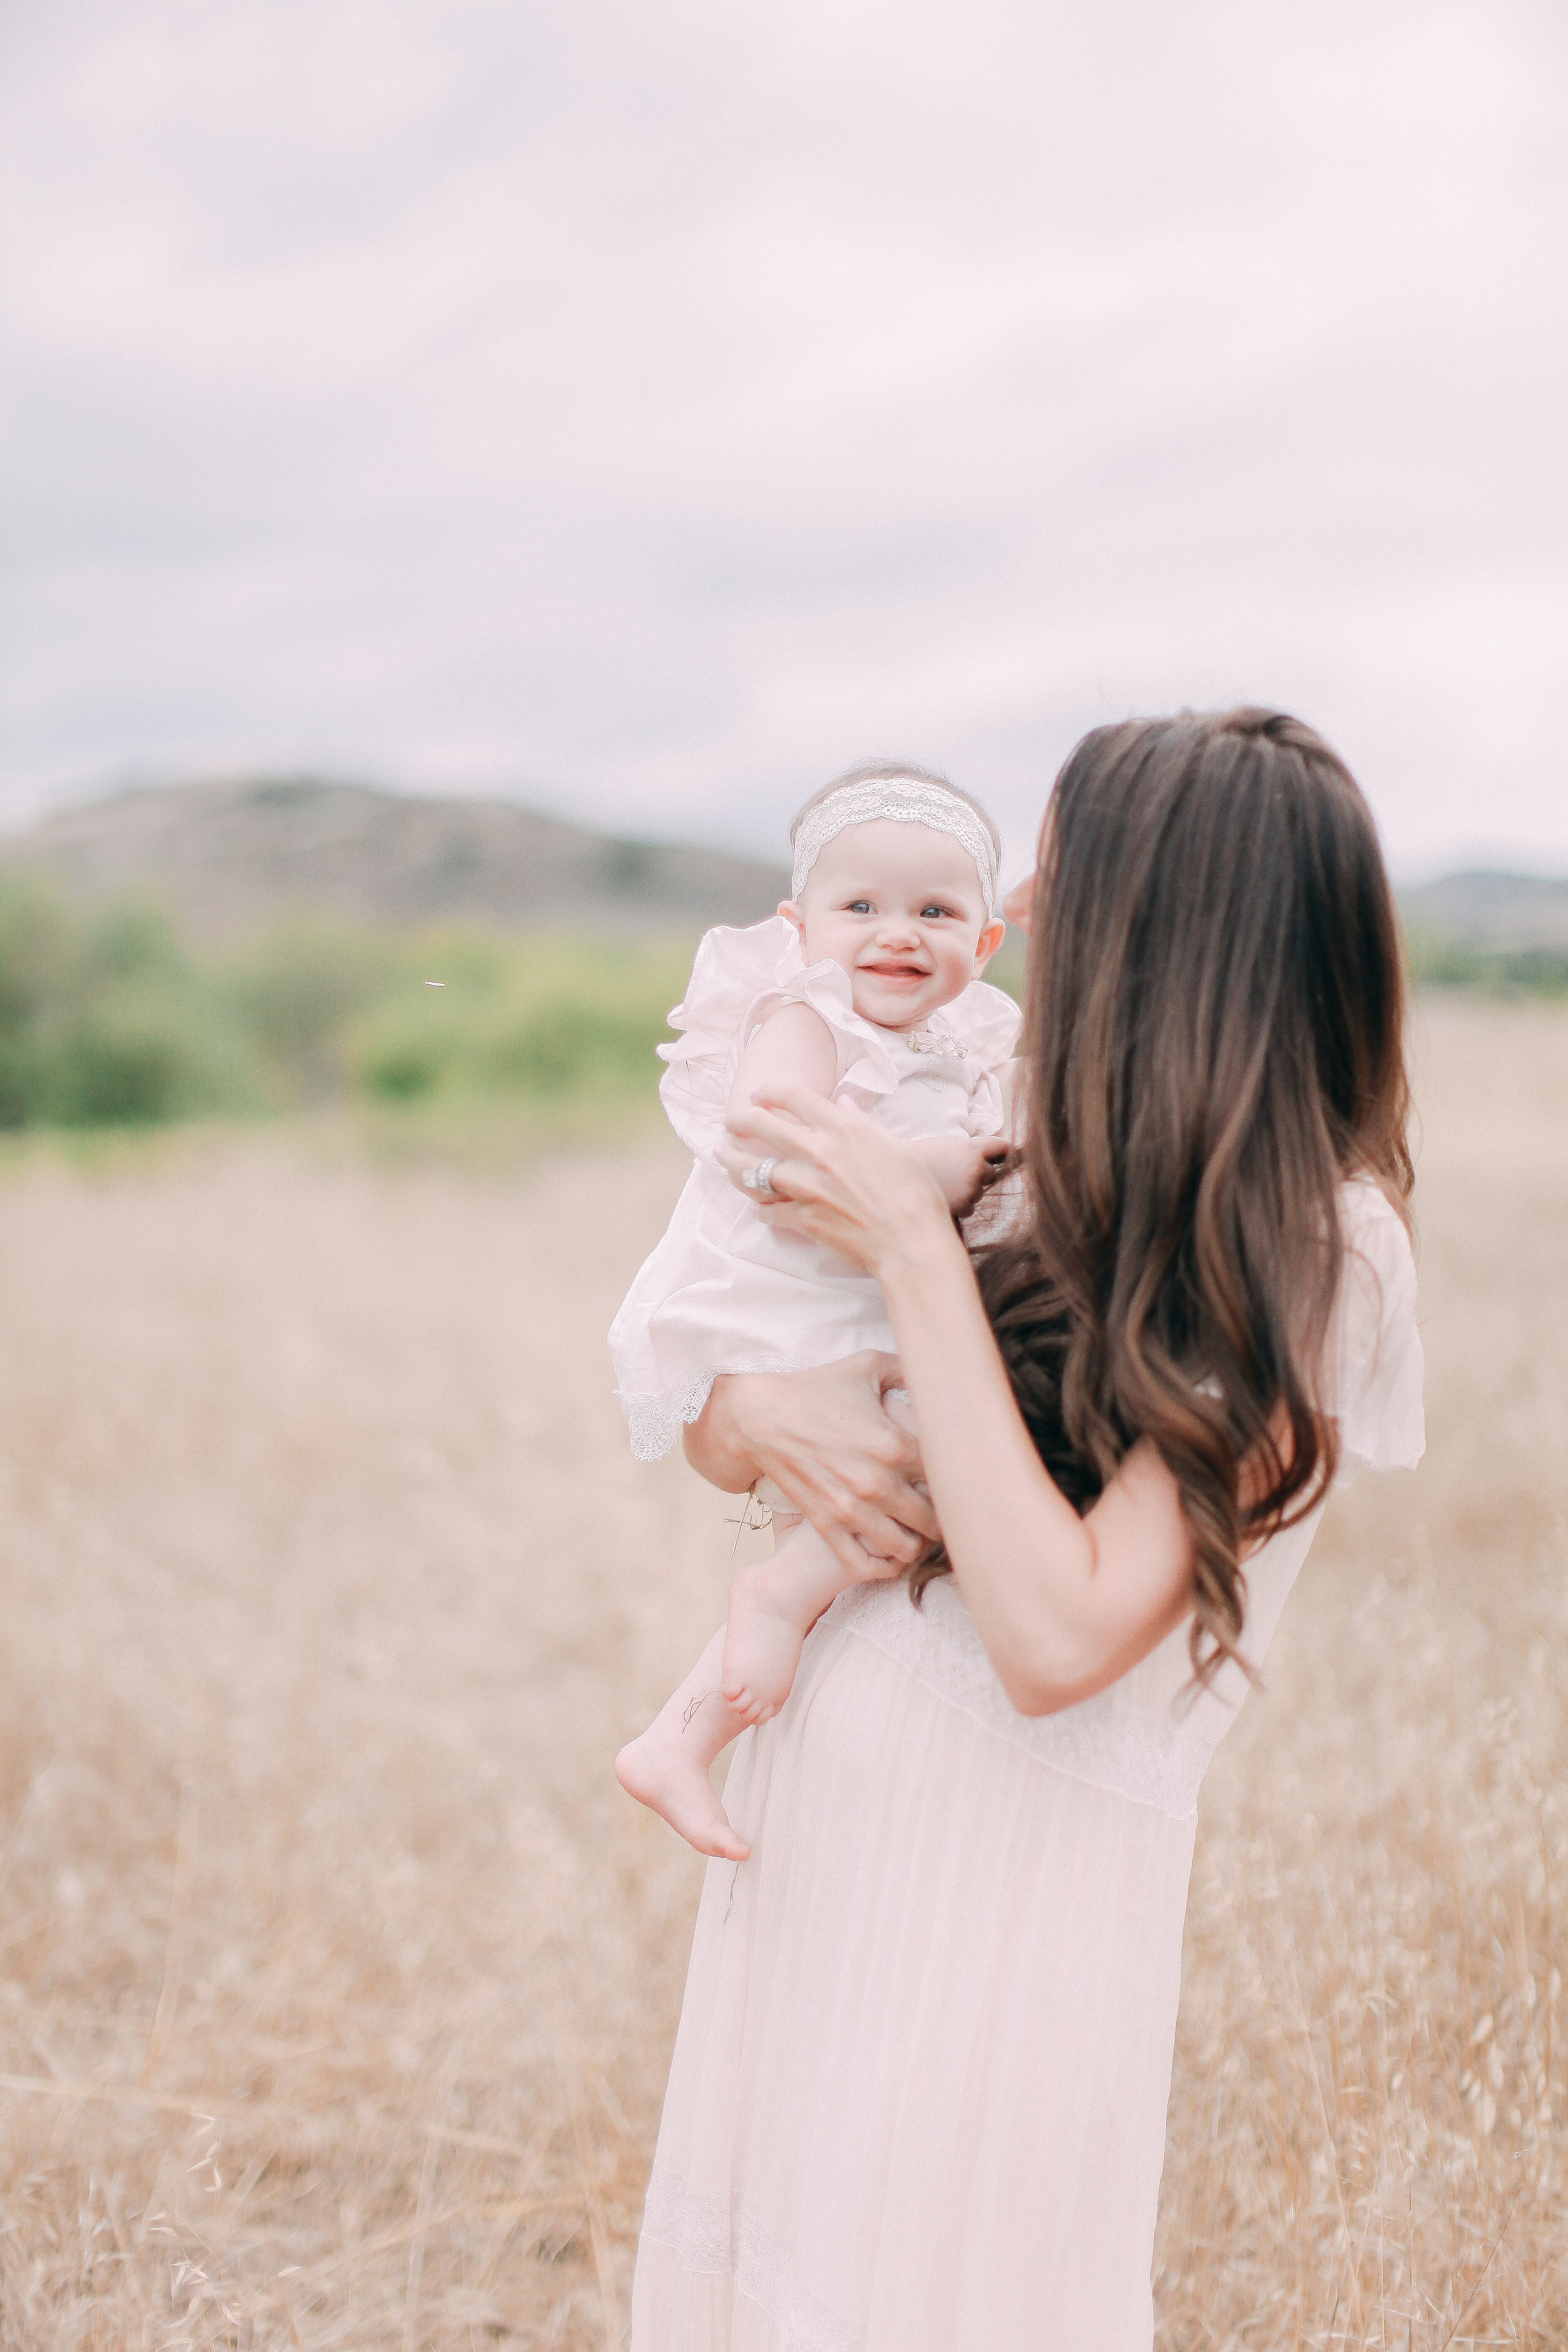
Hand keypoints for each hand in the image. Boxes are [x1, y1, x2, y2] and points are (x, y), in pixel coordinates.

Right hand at [683, 1352, 938, 1576]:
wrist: (758, 1417)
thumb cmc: (815, 1389)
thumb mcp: (867, 1366)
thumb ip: (911, 1369)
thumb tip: (940, 1372)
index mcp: (893, 1445)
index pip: (949, 1477)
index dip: (959, 1479)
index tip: (957, 1477)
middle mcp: (876, 1483)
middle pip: (935, 1520)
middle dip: (945, 1518)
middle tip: (946, 1511)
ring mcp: (850, 1509)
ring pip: (905, 1548)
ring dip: (919, 1543)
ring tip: (919, 1531)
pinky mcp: (826, 1525)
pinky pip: (863, 1564)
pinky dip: (883, 1566)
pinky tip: (890, 1554)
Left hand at [720, 1085, 949, 1280]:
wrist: (911, 1242)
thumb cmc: (914, 1193)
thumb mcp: (895, 1146)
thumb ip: (864, 1122)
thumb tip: (844, 1103)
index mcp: (842, 1128)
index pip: (793, 1096)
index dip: (770, 1091)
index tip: (759, 1093)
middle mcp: (818, 1152)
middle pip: (761, 1125)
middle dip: (739, 1119)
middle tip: (731, 1120)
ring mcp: (806, 1186)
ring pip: (753, 1169)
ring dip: (733, 1161)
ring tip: (723, 1155)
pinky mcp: (802, 1218)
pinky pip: (769, 1210)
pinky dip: (760, 1208)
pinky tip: (756, 1207)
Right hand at [909, 1133, 1010, 1218]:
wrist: (899, 1174)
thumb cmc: (921, 1157)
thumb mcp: (948, 1145)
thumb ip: (970, 1151)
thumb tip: (988, 1161)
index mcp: (973, 1148)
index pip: (1001, 1147)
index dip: (1004, 1151)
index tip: (1009, 1154)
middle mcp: (976, 1168)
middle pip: (990, 1173)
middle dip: (978, 1174)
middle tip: (957, 1172)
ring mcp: (971, 1188)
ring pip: (979, 1192)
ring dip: (967, 1191)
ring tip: (944, 1184)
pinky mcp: (963, 1206)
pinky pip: (970, 1207)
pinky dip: (960, 1204)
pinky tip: (944, 1196)